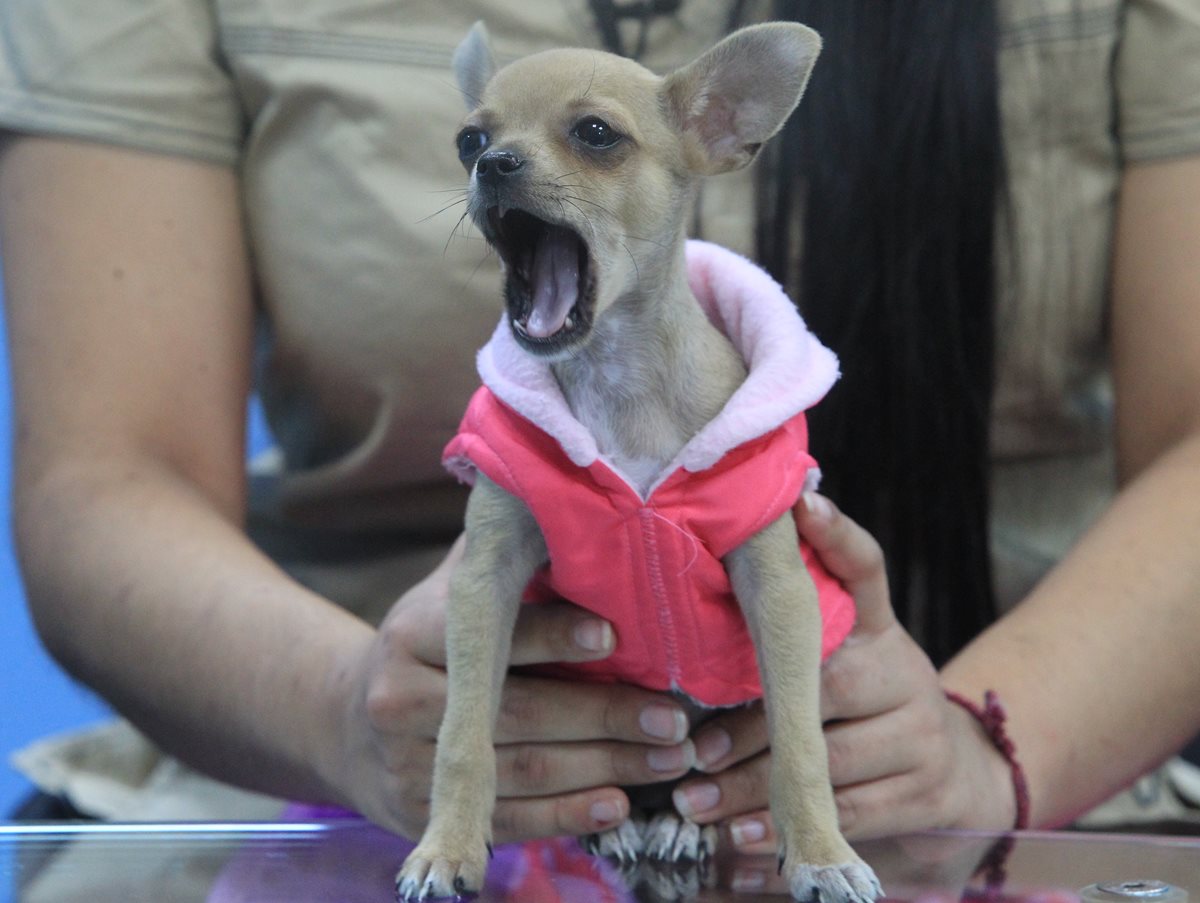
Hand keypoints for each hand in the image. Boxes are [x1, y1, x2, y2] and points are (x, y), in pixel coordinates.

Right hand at [325, 536, 697, 841]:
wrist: (347, 719)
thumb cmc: (427, 640)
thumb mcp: (447, 591)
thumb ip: (499, 559)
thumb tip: (576, 503)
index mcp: (413, 630)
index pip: (491, 633)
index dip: (555, 635)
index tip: (617, 634)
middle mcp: (400, 697)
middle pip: (518, 712)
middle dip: (606, 716)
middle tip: (676, 719)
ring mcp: (406, 762)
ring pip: (521, 770)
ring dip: (605, 768)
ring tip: (668, 758)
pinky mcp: (418, 813)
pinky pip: (505, 818)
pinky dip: (569, 814)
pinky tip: (619, 801)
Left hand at [671, 493, 1015, 850]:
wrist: (959, 767)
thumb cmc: (868, 705)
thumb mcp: (845, 657)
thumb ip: (793, 634)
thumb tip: (702, 601)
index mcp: (878, 627)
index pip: (866, 568)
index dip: (838, 536)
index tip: (804, 504)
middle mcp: (904, 669)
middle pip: (828, 687)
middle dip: (752, 726)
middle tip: (694, 748)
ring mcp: (921, 732)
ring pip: (830, 759)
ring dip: (756, 785)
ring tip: (697, 799)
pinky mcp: (927, 790)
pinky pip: (849, 811)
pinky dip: (789, 824)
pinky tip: (741, 834)